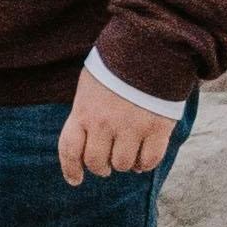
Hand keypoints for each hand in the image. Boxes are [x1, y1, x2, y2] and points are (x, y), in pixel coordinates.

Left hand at [57, 68, 179, 180]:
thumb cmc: (116, 66)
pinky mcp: (157, 128)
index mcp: (83, 111)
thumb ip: (85, 112)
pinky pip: (149, 160)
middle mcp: (104, 123)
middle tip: (107, 163)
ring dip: (124, 164)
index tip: (76, 180)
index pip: (69, 149)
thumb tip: (85, 141)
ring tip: (128, 153)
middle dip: (101, 167)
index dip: (71, 169)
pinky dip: (145, 163)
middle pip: (96, 162)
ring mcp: (131, 127)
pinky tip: (144, 156)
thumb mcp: (90, 86)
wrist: (149, 46)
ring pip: (122, 164)